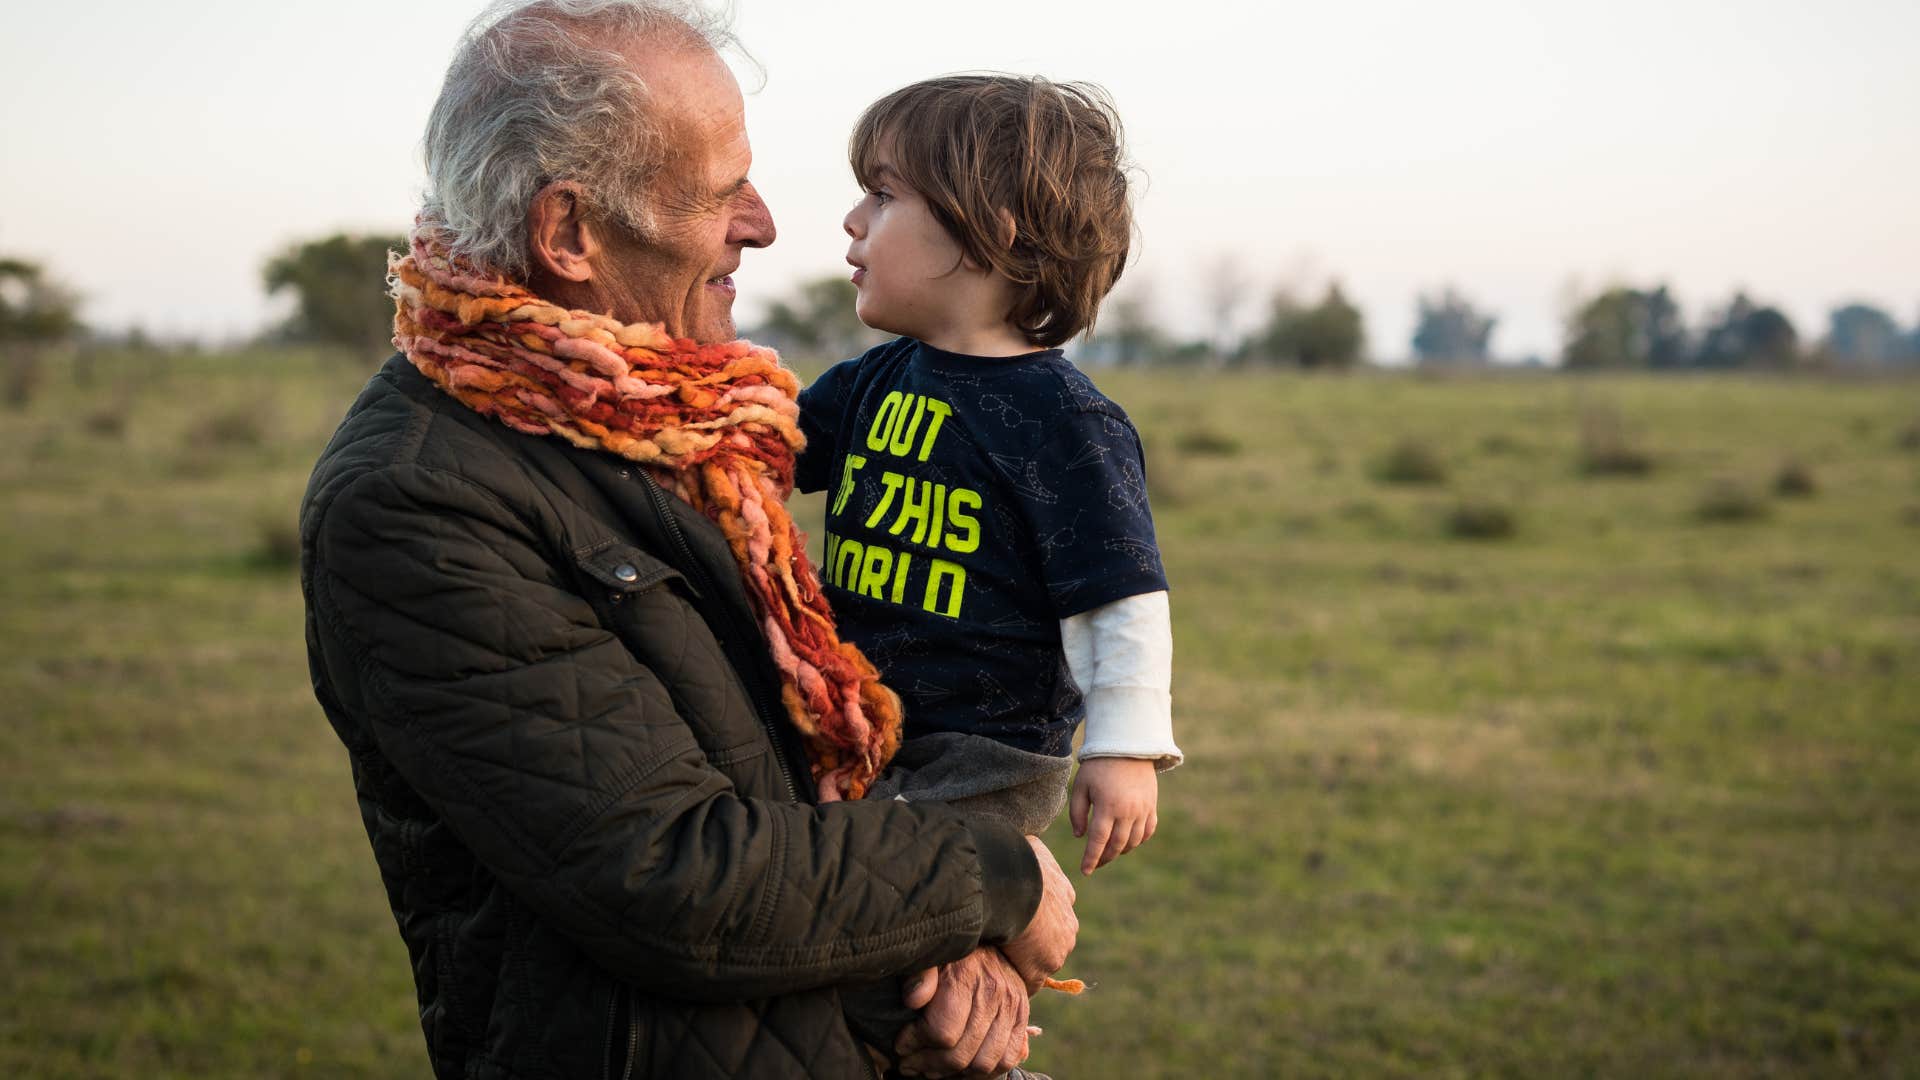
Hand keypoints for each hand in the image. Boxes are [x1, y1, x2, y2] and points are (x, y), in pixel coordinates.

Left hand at [895, 948, 1030, 1076]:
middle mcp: (994, 993)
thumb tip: (913, 999)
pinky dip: (983, 1072)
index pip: (941, 1032)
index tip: (900, 1044)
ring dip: (954, 1073)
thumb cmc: (949, 951)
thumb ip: (918, 974)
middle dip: (927, 1064)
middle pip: (959, 1054)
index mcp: (966, 976)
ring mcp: (1012, 1008)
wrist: (988, 939)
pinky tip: (961, 1066)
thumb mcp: (928, 955)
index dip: (914, 1044)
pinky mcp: (1022, 1018)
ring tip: (933, 1067)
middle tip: (910, 1063)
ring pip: (982, 1064)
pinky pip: (1006, 1060)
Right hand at [999, 836, 1076, 992]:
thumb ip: (1033, 853)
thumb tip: (1023, 845)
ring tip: (1000, 955)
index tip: (1022, 914)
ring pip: (1042, 959)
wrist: (1013, 887)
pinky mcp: (1040, 969)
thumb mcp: (1032, 847)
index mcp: (1065, 894)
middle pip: (1053, 938)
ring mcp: (1057, 949)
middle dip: (1036, 939)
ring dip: (1025, 960)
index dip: (1039, 913)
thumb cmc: (1018, 862)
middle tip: (1009, 937)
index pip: (1057, 908)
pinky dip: (1017, 979)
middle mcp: (1068, 924)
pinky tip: (1001, 975)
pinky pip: (1030, 981)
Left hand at [1070, 757, 1159, 874]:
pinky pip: (1148, 831)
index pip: (1098, 841)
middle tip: (1095, 863)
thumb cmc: (1099, 765)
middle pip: (1117, 845)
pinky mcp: (1151, 806)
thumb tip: (1080, 836)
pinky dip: (1138, 840)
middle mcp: (1128, 811)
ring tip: (1109, 852)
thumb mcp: (1081, 786)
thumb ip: (1077, 812)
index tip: (1085, 871)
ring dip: (1121, 850)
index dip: (1091, 858)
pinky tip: (1128, 841)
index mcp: (1107, 806)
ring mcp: (1143, 810)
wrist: (1128, 746)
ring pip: (1133, 841)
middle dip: (1105, 858)